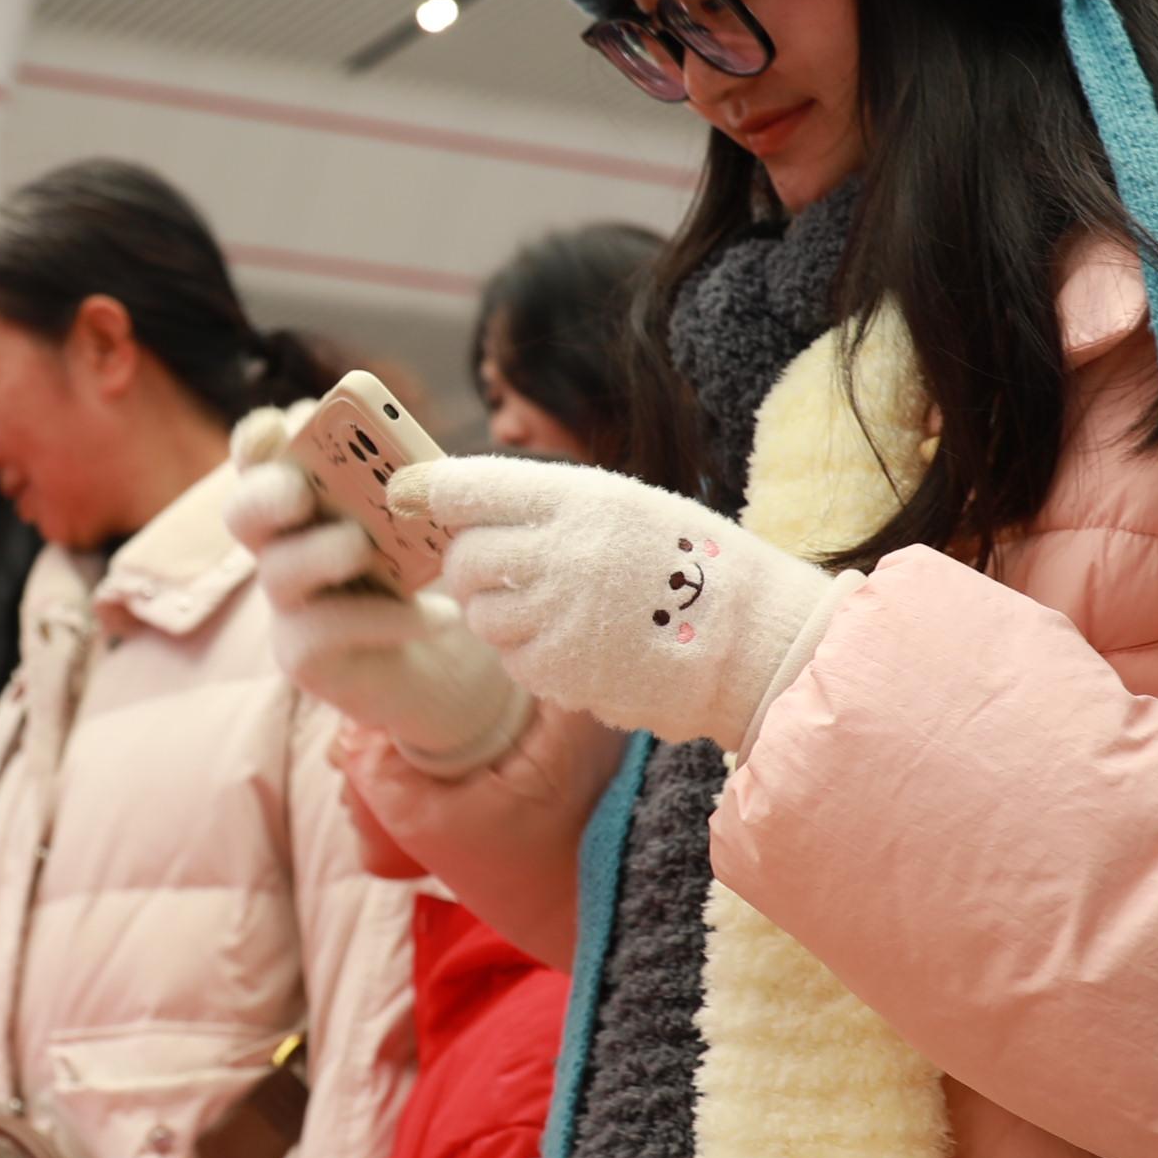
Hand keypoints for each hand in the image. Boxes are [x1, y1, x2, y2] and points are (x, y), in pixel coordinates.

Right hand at [227, 418, 527, 776]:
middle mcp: (280, 545)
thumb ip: (409, 491)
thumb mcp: (424, 521)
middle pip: (243, 512)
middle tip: (299, 491)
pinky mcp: (302, 654)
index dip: (259, 439)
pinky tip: (439, 617)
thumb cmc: (425, 572)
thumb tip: (416, 471)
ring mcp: (286, 603)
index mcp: (304, 496)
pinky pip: (325, 631)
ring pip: (278, 572)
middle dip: (266, 493)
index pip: (261, 457)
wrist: (442, 660)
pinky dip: (387, 619)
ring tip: (362, 546)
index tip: (278, 425)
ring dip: (321, 552)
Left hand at [390, 456, 840, 752]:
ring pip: (479, 614)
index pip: (469, 484)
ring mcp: (556, 619)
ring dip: (499, 613)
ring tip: (556, 607)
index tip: (404, 491)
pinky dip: (530, 654)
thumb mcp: (624, 506)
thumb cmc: (689, 562)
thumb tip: (452, 505)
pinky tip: (578, 642)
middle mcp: (559, 555)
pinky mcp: (559, 673)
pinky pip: (511, 660)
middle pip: (463, 557)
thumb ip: (545, 505)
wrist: (752, 642)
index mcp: (579, 500)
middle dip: (469, 564)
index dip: (426, 488)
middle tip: (497, 568)